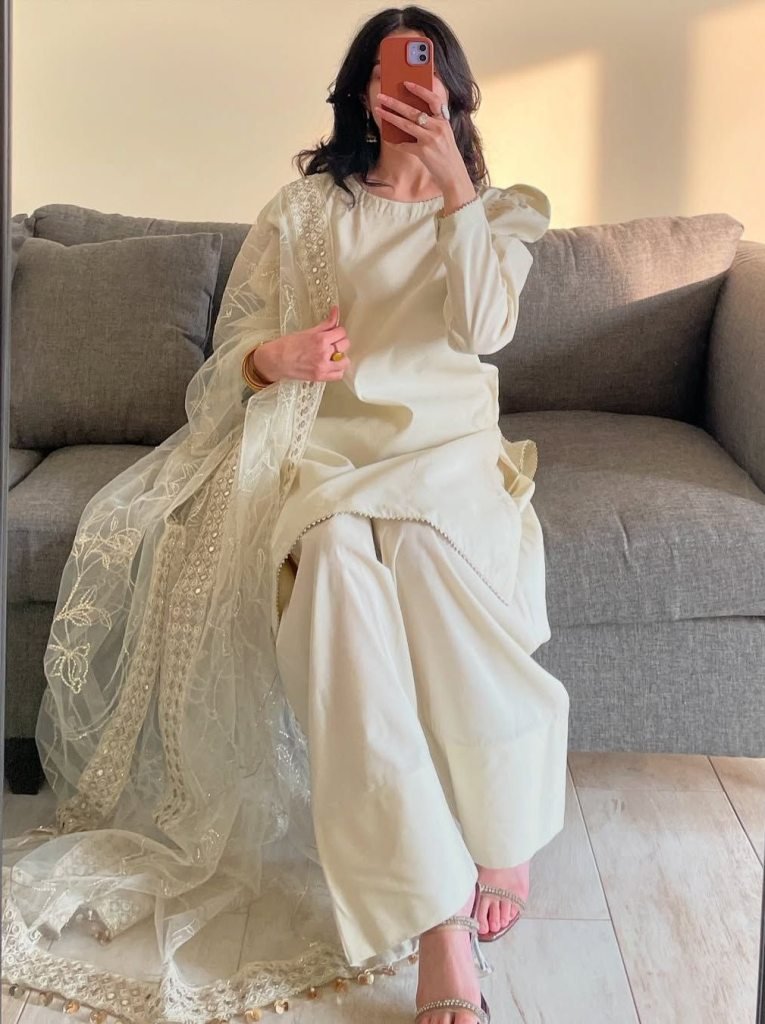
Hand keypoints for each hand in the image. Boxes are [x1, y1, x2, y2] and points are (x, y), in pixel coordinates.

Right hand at [254, 305, 350, 382]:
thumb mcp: (308, 331)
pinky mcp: (320, 377)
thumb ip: (325, 324)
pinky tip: (332, 365)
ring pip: (345, 361)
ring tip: (334, 355)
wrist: (276, 360)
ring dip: (341, 357)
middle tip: (333, 342)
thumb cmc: (287, 345)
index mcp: (320, 339)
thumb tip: (335, 312)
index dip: (339, 331)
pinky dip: (338, 370)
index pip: (341, 332)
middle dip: (340, 342)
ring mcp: (323, 366)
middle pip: (345, 345)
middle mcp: (324, 353)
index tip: (335, 332)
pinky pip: (338, 375)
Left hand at [374, 81, 473, 199]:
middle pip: (413, 111)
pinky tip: (389, 140)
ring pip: (406, 125)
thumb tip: (412, 115)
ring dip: (390, 117)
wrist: (453, 174)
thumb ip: (433, 123)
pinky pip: (405, 145)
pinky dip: (395, 143)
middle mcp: (438, 127)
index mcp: (443, 121)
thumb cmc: (447, 154)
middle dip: (395, 103)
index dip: (420, 90)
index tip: (406, 83)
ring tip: (379, 111)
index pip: (433, 99)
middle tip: (382, 97)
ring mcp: (430, 139)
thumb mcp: (444, 134)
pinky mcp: (423, 152)